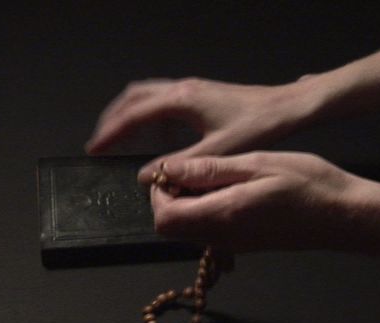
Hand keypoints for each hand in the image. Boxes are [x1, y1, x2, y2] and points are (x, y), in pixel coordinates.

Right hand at [85, 77, 325, 182]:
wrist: (286, 106)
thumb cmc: (257, 126)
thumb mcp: (217, 152)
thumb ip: (179, 166)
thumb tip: (146, 177)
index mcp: (181, 100)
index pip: (133, 115)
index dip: (110, 133)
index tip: (93, 149)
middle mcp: (181, 89)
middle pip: (133, 98)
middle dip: (113, 120)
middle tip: (100, 142)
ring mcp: (191, 88)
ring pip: (146, 95)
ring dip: (129, 115)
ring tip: (120, 138)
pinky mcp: (200, 93)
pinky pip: (163, 100)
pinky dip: (150, 116)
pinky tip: (158, 136)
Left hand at [150, 151, 364, 252]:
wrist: (347, 216)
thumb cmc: (310, 184)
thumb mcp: (257, 163)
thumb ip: (210, 170)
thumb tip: (168, 170)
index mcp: (222, 215)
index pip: (164, 218)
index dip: (158, 194)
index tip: (173, 170)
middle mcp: (223, 236)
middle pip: (172, 228)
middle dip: (169, 199)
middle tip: (192, 170)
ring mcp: (235, 244)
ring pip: (189, 230)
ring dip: (188, 203)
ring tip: (214, 174)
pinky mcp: (246, 243)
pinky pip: (210, 231)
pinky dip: (206, 210)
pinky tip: (231, 188)